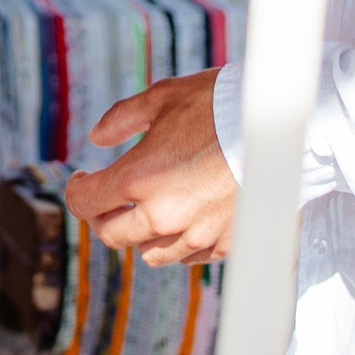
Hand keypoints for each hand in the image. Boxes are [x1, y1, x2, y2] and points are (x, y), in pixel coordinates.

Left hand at [63, 69, 240, 264]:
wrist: (277, 126)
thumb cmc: (217, 105)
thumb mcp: (161, 97)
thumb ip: (122, 118)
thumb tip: (97, 137)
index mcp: (139, 178)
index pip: (86, 203)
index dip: (77, 190)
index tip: (81, 180)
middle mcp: (163, 214)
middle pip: (112, 235)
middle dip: (103, 216)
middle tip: (109, 198)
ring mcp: (196, 233)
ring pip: (151, 253)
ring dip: (141, 234)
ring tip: (147, 210)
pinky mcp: (225, 242)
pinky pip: (190, 256)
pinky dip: (181, 243)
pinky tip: (184, 219)